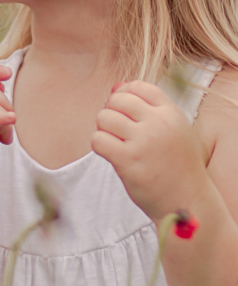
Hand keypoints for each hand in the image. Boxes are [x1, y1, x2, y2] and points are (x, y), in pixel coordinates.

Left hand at [91, 80, 209, 221]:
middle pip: (117, 100)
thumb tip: (116, 85)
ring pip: (104, 118)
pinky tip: (111, 154)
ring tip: (114, 142)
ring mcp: (143, 142)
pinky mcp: (128, 161)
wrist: (186, 200)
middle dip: (110, 111)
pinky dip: (99, 145)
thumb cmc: (176, 164)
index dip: (124, 94)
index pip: (138, 86)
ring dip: (103, 129)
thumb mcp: (173, 130)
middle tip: (116, 129)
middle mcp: (158, 123)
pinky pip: (98, 140)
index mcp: (172, 113)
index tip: (124, 111)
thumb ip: (148, 108)